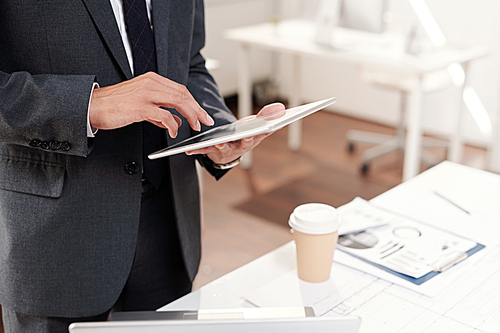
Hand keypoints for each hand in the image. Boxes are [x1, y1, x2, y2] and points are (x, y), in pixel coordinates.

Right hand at [89, 72, 213, 137]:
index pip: (180, 89)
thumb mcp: (139, 104)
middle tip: (206, 121)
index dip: (194, 102)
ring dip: (190, 115)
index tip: (202, 113)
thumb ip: (157, 110)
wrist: (92, 106)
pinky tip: (174, 132)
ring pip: (178, 101)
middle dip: (197, 109)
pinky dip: (173, 125)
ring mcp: (146, 93)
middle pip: (183, 94)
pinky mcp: (140, 106)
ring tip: (194, 127)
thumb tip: (173, 121)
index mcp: (152, 79)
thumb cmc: (114, 106)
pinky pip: (165, 115)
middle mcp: (150, 83)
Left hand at [185, 102, 285, 164]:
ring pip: (226, 148)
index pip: (265, 132)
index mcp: (254, 138)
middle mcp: (242, 146)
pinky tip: (189, 149)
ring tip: (220, 142)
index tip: (276, 125)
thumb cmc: (242, 135)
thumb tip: (282, 107)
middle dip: (247, 140)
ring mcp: (228, 150)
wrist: (227, 152)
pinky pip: (205, 151)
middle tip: (247, 136)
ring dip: (223, 146)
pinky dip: (198, 150)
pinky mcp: (214, 152)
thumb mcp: (254, 123)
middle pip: (246, 143)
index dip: (270, 129)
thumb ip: (266, 115)